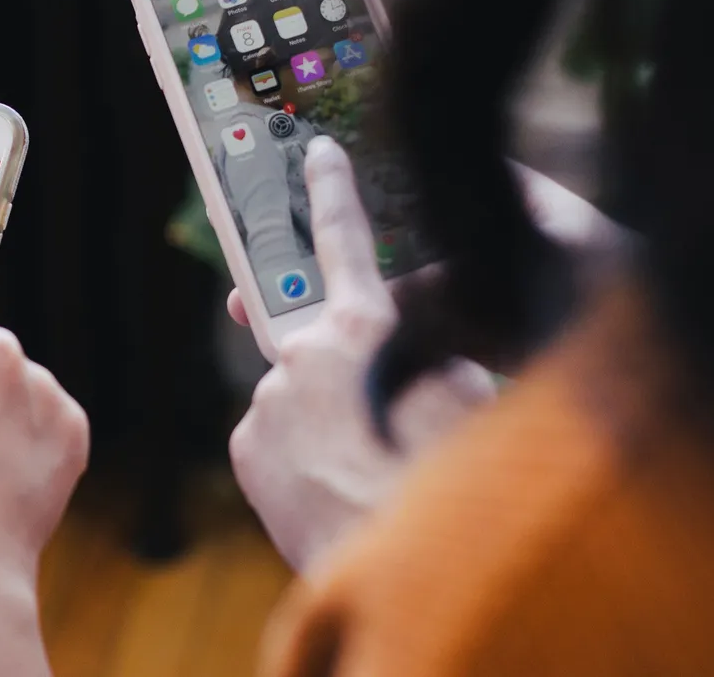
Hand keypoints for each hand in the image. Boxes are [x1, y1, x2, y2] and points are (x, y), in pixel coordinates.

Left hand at [226, 140, 619, 572]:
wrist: (394, 561)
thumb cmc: (446, 478)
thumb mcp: (467, 396)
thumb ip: (436, 353)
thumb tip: (423, 350)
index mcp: (368, 328)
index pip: (347, 240)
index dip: (332, 192)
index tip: (315, 152)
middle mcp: (304, 353)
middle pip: (313, 339)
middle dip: (333, 361)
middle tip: (362, 403)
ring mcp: (268, 401)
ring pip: (296, 399)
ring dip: (324, 425)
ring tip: (364, 471)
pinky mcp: (246, 446)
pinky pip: (275, 440)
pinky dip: (300, 457)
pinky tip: (332, 489)